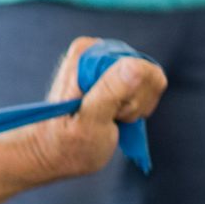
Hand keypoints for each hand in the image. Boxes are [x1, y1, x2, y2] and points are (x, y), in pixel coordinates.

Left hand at [20, 38, 165, 179]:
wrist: (53, 153)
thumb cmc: (66, 143)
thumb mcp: (90, 120)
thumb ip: (111, 90)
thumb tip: (135, 65)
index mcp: (86, 53)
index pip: (139, 67)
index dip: (132, 96)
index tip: (110, 113)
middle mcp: (97, 51)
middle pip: (148, 73)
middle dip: (134, 102)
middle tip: (108, 118)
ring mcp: (109, 62)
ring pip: (150, 82)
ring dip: (134, 108)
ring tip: (109, 119)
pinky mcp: (118, 76)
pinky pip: (147, 89)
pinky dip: (136, 108)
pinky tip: (115, 117)